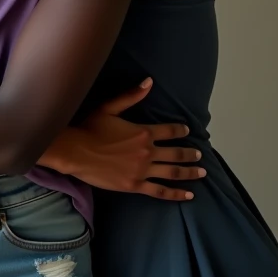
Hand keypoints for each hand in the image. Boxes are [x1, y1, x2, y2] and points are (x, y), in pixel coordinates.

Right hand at [38, 79, 204, 200]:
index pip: (169, 131)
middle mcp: (147, 152)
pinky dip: (176, 193)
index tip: (187, 132)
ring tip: (201, 172)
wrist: (75, 152)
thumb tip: (149, 82)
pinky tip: (189, 194)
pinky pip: (160, 191)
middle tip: (199, 155)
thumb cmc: (89, 128)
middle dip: (190, 154)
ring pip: (173, 172)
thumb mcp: (109, 108)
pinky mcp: (135, 185)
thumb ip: (131, 96)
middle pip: (176, 153)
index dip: (180, 131)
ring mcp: (142, 170)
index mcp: (143, 132)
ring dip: (189, 172)